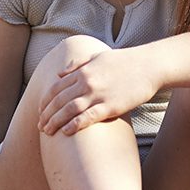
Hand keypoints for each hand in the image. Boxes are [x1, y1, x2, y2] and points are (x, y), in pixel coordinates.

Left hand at [37, 47, 154, 136]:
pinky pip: (88, 117)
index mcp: (82, 71)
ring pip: (69, 110)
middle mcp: (87, 82)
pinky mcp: (110, 106)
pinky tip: (65, 132)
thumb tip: (59, 74)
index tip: (40, 112)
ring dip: (55, 122)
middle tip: (40, 127)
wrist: (149, 66)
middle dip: (47, 115)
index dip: (45, 102)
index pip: (56, 88)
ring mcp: (98, 94)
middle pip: (59, 101)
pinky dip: (74, 125)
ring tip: (47, 132)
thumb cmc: (124, 62)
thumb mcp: (97, 57)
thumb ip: (77, 64)